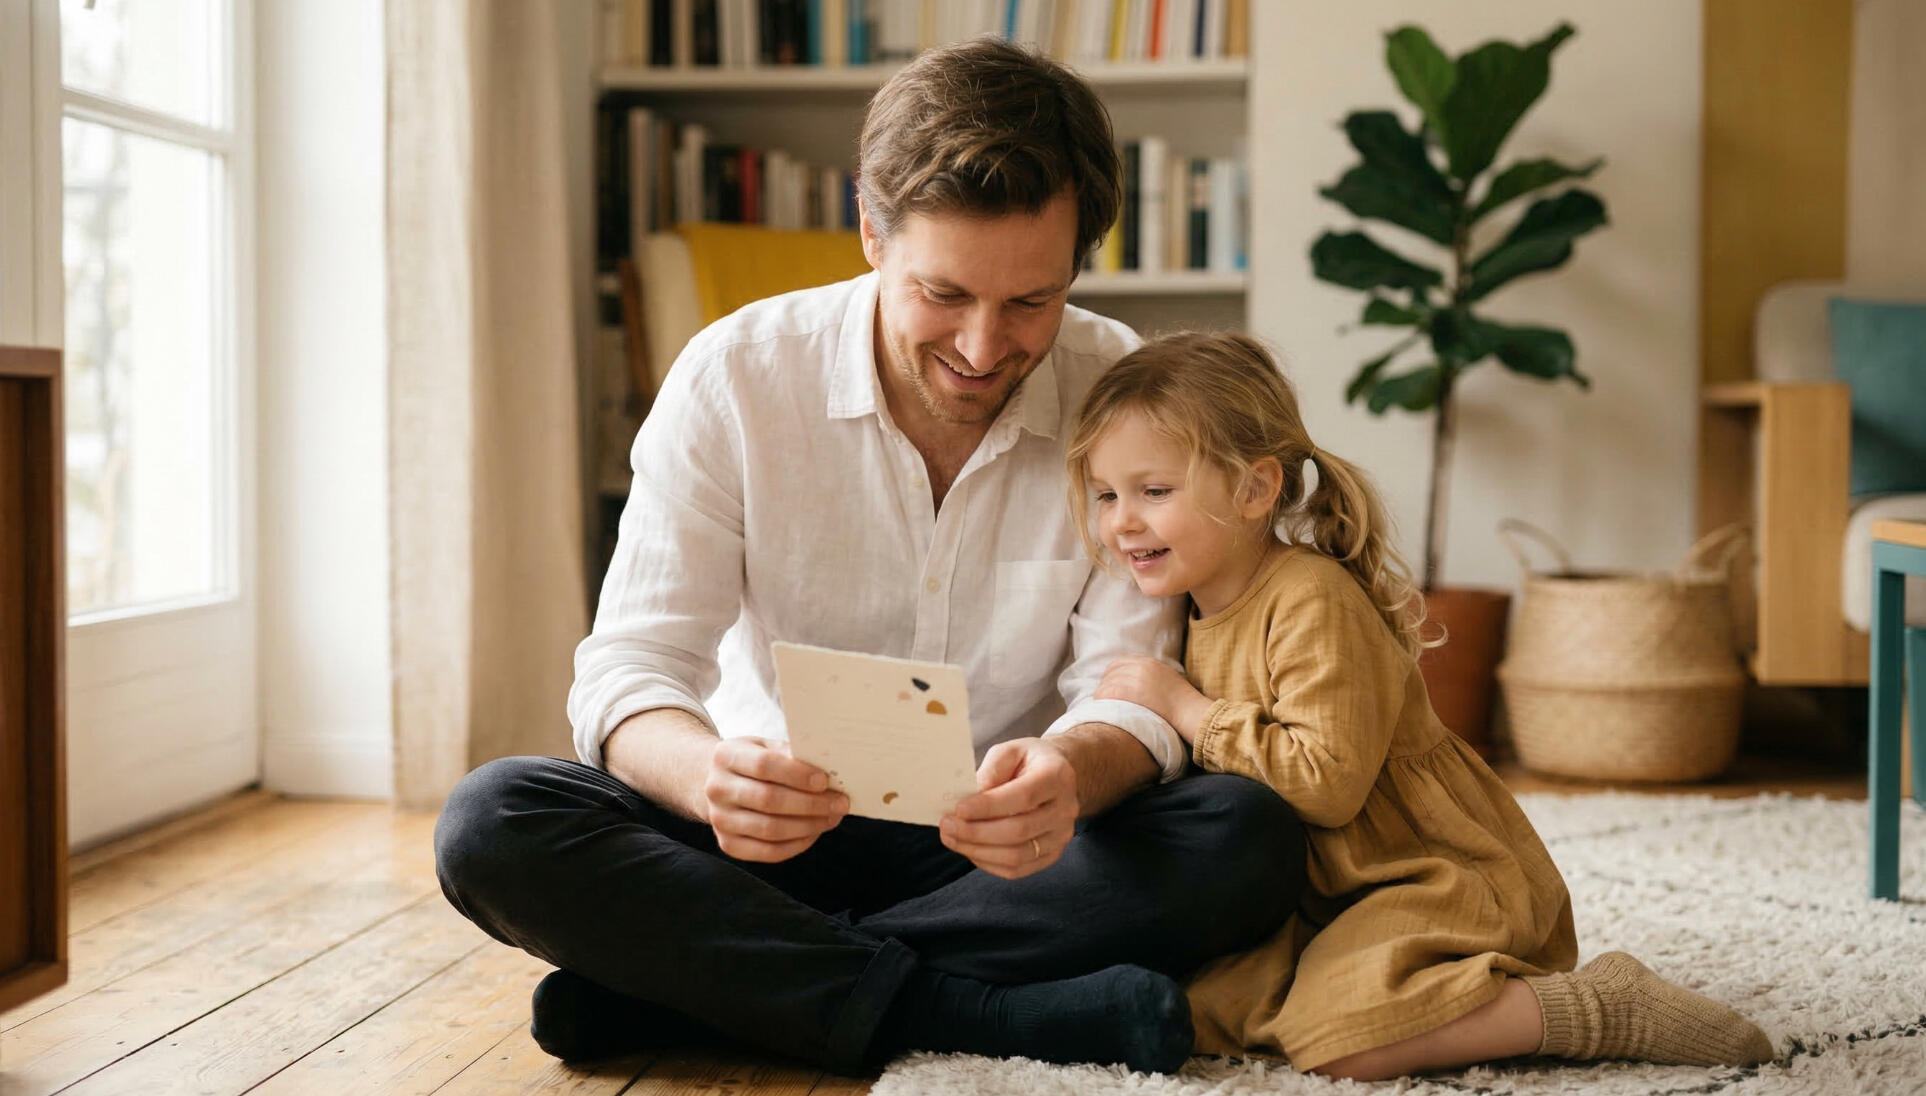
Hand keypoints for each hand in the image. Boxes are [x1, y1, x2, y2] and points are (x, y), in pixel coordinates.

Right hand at [703, 736, 847, 861]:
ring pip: (770, 829)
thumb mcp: (765, 746)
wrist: (716, 783)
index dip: (797, 774)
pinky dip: (797, 844)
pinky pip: (769, 852)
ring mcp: (720, 819)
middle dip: (810, 804)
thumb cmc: (751, 761)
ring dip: (808, 825)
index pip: (764, 765)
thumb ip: (790, 754)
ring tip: (832, 817)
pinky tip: (814, 832)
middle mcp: (716, 789)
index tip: (825, 781)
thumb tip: (828, 769)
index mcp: (725, 756)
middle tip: (839, 803)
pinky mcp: (728, 844)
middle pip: (769, 800)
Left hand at [939, 738, 1077, 879]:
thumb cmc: (1030, 761)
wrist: (1059, 776)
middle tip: (947, 826)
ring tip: (953, 839)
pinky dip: (989, 863)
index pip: (1023, 797)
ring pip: (1017, 856)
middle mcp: (1064, 809)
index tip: (959, 809)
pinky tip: (970, 850)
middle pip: (1019, 831)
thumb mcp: (1011, 750)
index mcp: (1056, 776)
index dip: (988, 807)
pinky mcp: (1052, 855)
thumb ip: (992, 769)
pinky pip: (1018, 870)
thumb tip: (973, 797)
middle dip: (976, 832)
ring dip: (978, 850)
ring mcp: (1060, 836)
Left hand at [1095, 655, 1213, 743]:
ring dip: (1103, 695)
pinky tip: (1103, 709)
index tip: (1109, 686)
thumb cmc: (1183, 703)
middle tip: (1104, 699)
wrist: (1191, 712)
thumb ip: (1151, 676)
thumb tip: (1135, 683)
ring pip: (1107, 683)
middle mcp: (1141, 666)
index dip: (1111, 675)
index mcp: (1150, 662)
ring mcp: (1136, 678)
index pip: (1120, 663)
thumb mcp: (1168, 679)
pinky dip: (1103, 700)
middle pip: (1111, 672)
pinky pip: (1108, 693)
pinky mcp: (1132, 691)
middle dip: (1105, 685)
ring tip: (1103, 706)